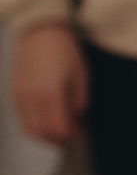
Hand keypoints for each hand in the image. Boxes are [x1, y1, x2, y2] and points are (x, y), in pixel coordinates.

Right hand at [12, 24, 86, 145]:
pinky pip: (22, 119)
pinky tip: (47, 122)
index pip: (59, 128)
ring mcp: (19, 98)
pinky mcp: (13, 94)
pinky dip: (34, 127)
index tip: (84, 133)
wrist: (39, 33)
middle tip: (74, 138)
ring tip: (61, 133)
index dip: (73, 135)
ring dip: (45, 136)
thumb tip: (77, 120)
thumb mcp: (81, 76)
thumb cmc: (65, 52)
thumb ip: (80, 102)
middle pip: (42, 133)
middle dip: (59, 140)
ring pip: (29, 129)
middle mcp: (31, 100)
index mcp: (50, 95)